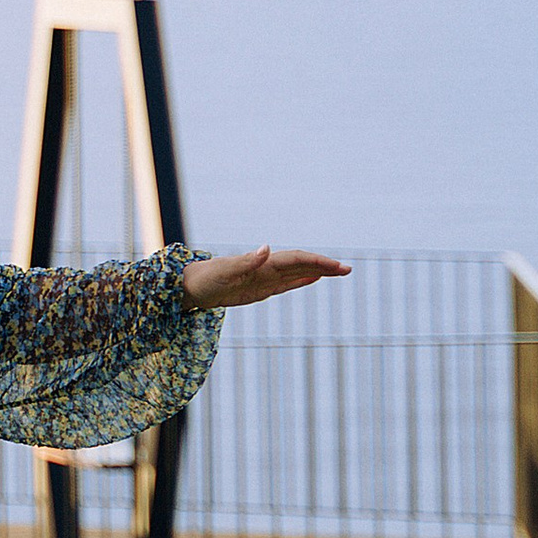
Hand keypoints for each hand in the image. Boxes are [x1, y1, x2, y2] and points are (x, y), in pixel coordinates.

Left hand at [181, 249, 351, 311]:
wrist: (189, 286)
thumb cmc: (205, 279)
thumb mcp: (224, 272)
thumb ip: (246, 261)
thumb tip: (267, 247)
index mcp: (262, 263)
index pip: (296, 260)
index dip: (317, 261)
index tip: (337, 267)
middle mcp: (266, 268)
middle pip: (302, 264)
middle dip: (325, 266)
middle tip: (348, 269)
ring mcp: (264, 278)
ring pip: (297, 273)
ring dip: (318, 271)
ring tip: (338, 271)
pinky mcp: (259, 289)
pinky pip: (286, 284)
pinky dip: (302, 280)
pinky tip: (313, 278)